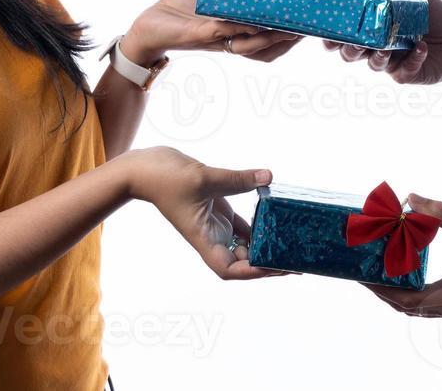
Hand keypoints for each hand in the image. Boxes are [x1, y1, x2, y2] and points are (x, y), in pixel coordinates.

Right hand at [120, 145, 284, 280]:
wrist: (145, 169)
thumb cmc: (165, 179)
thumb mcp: (205, 178)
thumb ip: (238, 179)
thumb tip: (268, 176)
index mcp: (204, 238)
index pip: (229, 269)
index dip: (253, 273)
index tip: (276, 268)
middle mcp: (210, 236)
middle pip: (242, 261)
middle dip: (267, 263)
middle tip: (296, 259)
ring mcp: (214, 224)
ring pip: (245, 243)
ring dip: (265, 245)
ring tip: (292, 244)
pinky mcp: (216, 210)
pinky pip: (242, 224)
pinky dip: (258, 224)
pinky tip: (276, 220)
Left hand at [122, 0, 302, 64]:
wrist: (149, 23)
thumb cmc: (179, 8)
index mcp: (234, 31)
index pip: (268, 40)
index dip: (288, 36)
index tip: (308, 27)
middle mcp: (227, 39)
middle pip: (264, 49)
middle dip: (285, 41)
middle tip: (304, 30)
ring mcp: (214, 39)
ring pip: (247, 46)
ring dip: (267, 39)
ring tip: (286, 30)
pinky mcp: (196, 35)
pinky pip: (220, 33)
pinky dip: (234, 27)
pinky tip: (246, 22)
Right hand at [323, 0, 441, 87]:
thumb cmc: (434, 16)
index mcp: (372, 27)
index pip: (344, 33)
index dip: (331, 36)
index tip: (327, 34)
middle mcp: (376, 46)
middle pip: (350, 53)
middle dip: (349, 48)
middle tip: (356, 41)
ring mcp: (390, 62)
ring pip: (373, 64)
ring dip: (377, 56)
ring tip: (387, 48)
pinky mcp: (407, 74)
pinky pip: (402, 72)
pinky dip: (411, 60)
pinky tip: (421, 48)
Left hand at [363, 193, 441, 319]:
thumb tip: (412, 198)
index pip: (402, 300)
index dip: (379, 288)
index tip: (360, 275)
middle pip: (406, 306)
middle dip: (384, 290)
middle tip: (364, 269)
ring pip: (420, 305)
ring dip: (400, 291)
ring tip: (382, 269)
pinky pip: (433, 300)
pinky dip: (417, 288)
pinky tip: (414, 270)